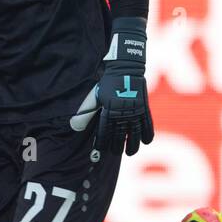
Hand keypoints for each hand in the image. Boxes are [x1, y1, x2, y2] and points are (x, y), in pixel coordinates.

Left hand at [71, 18, 153, 156]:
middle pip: (120, 134)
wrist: (126, 68)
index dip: (103, 142)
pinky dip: (148, 133)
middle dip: (118, 146)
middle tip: (115, 153)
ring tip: (131, 152)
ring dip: (133, 144)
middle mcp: (123, 111)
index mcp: (109, 109)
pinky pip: (147, 123)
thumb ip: (86, 112)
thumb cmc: (107, 83)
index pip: (105, 130)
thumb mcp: (95, 96)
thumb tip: (72, 126)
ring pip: (135, 132)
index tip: (101, 150)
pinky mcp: (144, 107)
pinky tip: (146, 142)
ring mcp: (135, 110)